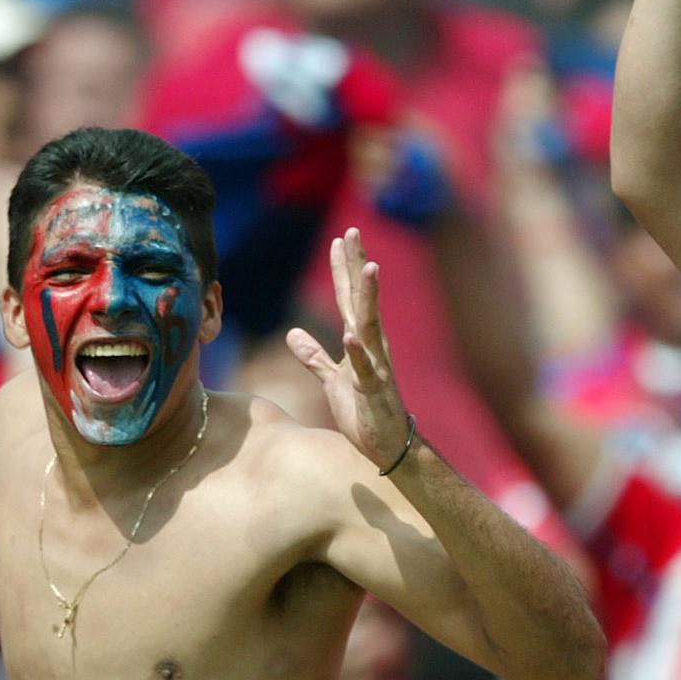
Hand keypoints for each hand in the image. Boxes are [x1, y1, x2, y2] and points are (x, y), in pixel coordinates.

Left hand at [286, 228, 412, 469]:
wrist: (388, 447)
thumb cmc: (364, 411)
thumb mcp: (333, 379)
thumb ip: (314, 356)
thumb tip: (292, 333)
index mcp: (360, 342)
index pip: (349, 298)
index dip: (344, 269)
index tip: (340, 238)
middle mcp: (371, 347)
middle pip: (361, 300)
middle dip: (357, 266)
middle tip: (353, 232)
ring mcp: (376, 367)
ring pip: (371, 325)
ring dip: (369, 296)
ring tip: (368, 267)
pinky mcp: (375, 391)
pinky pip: (365, 369)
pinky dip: (357, 352)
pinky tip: (350, 335)